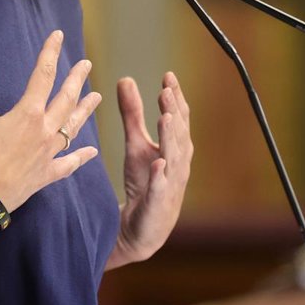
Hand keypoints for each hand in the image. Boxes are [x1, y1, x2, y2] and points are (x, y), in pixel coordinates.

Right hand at [0, 30, 101, 211]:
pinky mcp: (47, 174)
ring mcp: (48, 153)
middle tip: (86, 64)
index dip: (50, 52)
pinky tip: (92, 152)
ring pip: (72, 127)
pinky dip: (81, 157)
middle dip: (77, 79)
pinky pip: (68, 164)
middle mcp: (43, 130)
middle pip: (66, 98)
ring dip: (85, 111)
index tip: (58, 36)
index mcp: (27, 113)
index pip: (43, 75)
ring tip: (96, 97)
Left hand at [108, 72, 193, 268]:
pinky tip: (158, 163)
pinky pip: (160, 189)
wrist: (143, 228)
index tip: (168, 76)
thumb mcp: (135, 144)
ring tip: (166, 117)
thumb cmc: (145, 182)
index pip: (178, 118)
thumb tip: (126, 79)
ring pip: (173, 158)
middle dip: (174, 111)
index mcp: (175, 147)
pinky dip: (160, 176)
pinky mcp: (158, 203)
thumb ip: (133, 114)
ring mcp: (170, 184)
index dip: (175, 97)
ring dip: (170, 138)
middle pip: (178, 133)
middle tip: (167, 90)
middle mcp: (178, 163)